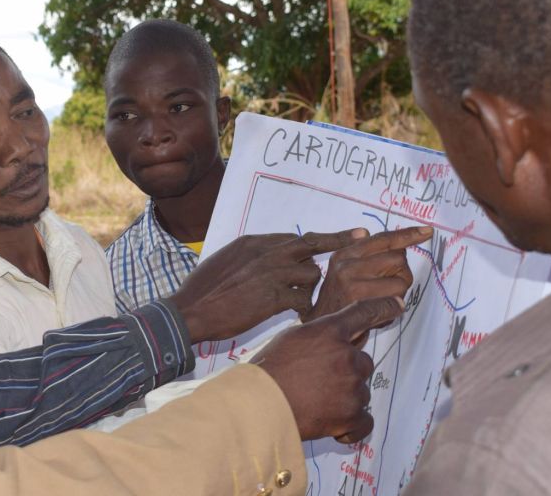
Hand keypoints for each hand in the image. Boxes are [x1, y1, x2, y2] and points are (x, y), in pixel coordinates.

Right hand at [168, 230, 364, 343]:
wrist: (190, 310)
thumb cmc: (202, 291)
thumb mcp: (225, 261)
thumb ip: (250, 257)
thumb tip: (264, 259)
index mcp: (253, 242)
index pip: (292, 238)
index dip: (312, 243)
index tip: (330, 240)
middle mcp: (266, 252)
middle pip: (311, 243)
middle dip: (337, 239)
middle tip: (359, 236)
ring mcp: (271, 274)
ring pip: (311, 274)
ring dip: (310, 288)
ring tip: (299, 300)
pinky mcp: (273, 297)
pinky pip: (303, 298)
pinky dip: (304, 307)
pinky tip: (297, 315)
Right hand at [252, 296, 403, 443]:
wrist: (259, 405)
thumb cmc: (267, 371)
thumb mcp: (290, 339)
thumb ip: (317, 336)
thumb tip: (328, 341)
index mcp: (329, 332)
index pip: (363, 313)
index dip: (383, 307)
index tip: (397, 305)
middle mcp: (347, 356)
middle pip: (362, 362)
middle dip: (346, 371)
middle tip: (319, 382)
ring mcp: (352, 387)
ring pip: (361, 391)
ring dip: (345, 397)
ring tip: (315, 402)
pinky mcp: (352, 415)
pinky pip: (365, 421)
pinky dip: (352, 425)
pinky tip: (334, 424)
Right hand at [308, 226, 431, 324]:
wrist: (320, 333)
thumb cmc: (337, 305)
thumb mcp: (340, 273)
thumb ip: (355, 254)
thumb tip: (365, 232)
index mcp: (344, 255)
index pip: (382, 239)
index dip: (407, 234)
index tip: (427, 231)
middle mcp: (346, 264)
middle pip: (398, 258)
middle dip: (401, 274)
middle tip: (387, 289)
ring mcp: (353, 282)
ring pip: (401, 280)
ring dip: (399, 294)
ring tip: (380, 303)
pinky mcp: (362, 301)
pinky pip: (397, 299)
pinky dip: (395, 309)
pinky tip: (379, 315)